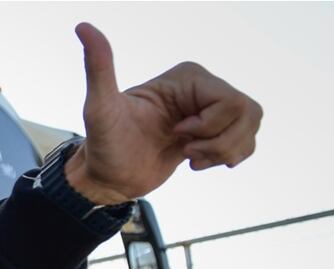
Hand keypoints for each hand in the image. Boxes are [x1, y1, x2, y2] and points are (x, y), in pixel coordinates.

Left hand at [65, 23, 262, 203]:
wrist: (108, 177)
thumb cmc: (103, 142)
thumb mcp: (100, 107)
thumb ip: (98, 68)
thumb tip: (83, 26)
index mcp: (187, 77)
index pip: (230, 100)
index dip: (208, 125)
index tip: (175, 132)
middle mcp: (203, 89)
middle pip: (247, 112)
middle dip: (218, 141)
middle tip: (183, 147)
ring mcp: (210, 112)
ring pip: (250, 128)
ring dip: (223, 151)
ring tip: (189, 155)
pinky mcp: (213, 134)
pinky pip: (247, 142)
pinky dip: (227, 159)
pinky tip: (195, 162)